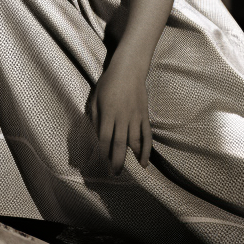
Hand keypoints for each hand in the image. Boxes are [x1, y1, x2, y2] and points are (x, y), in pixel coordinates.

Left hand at [87, 57, 151, 172]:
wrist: (129, 69)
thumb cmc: (109, 83)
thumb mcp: (96, 98)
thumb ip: (95, 117)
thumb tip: (97, 136)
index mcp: (108, 113)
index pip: (105, 138)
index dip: (103, 153)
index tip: (101, 163)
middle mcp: (123, 117)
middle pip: (119, 144)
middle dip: (116, 161)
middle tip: (114, 174)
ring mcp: (135, 117)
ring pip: (134, 142)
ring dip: (131, 157)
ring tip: (127, 170)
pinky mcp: (144, 116)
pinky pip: (147, 135)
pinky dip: (146, 150)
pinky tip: (144, 162)